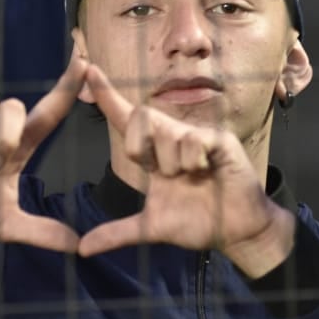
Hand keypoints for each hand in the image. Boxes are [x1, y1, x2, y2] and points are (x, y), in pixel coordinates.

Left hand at [77, 63, 295, 276]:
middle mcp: (172, 138)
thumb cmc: (198, 222)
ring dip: (174, 165)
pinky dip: (194, 162)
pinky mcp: (218, 139)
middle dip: (142, 146)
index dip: (107, 96)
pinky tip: (207, 172)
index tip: (87, 68)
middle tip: (161, 172)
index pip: (126, 120)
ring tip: (193, 177)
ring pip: (167, 133)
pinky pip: (192, 140)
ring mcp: (196, 136)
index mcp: (154, 154)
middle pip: (140, 117)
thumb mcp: (151, 227)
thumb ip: (117, 233)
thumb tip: (82, 249)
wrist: (236, 232)